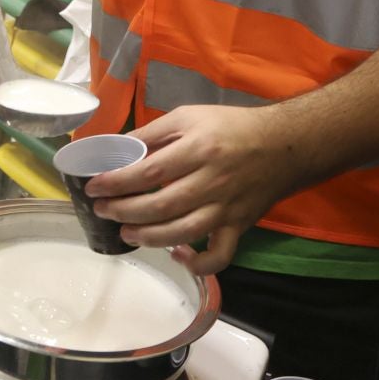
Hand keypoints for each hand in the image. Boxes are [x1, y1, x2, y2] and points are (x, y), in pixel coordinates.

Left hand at [85, 104, 305, 274]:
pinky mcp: (239, 227)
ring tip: (126, 233)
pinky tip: (176, 255)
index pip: (149, 170)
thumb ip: (153, 133)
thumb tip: (117, 149)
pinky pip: (220, 255)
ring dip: (149, 237)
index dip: (117, 181)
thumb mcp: (188, 116)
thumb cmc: (231, 127)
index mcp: (198, 150)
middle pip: (161, 204)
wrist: (285, 145)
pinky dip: (197, 263)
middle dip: (125, 211)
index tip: (94, 187)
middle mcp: (211, 182)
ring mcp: (226, 209)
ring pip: (184, 232)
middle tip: (102, 211)